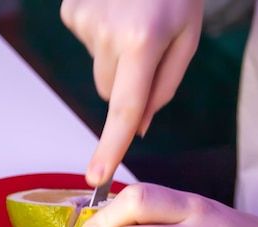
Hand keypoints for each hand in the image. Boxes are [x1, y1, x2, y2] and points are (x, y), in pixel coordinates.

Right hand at [60, 0, 203, 185]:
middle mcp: (106, 34)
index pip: (124, 107)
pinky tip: (116, 12)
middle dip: (129, 85)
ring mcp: (83, 21)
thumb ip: (163, 88)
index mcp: (143, 42)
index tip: (95, 178)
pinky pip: (88, 46)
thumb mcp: (187, 39)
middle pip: (111, 93)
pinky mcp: (70, 12)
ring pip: (100, 72)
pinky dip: (103, 39)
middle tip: (148, 48)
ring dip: (117, 61)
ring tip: (133, 24)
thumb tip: (137, 127)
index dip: (110, 147)